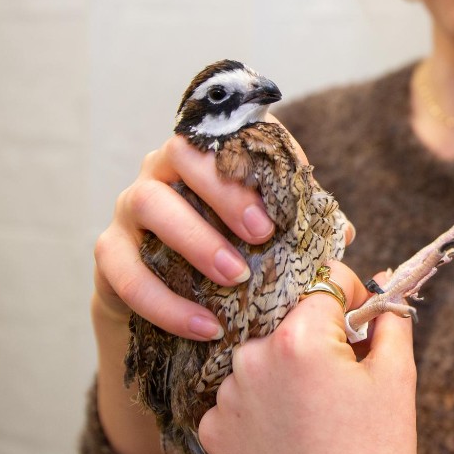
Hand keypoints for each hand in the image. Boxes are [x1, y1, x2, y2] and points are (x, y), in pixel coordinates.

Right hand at [92, 131, 284, 339]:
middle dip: (225, 189)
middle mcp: (165, 170)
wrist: (167, 304)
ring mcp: (130, 206)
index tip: (297, 180)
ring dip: (195, 239)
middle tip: (262, 231)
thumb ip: (301, 230)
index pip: (230, 128)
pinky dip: (166, 303)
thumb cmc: (229, 254)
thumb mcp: (266, 240)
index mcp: (210, 156)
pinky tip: (207, 326)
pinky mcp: (109, 252)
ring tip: (235, 276)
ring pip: (149, 202)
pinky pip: (126, 272)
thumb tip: (344, 234)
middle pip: (184, 151)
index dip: (262, 144)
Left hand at [198, 263, 450, 453]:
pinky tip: (291, 435)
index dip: (350, 295)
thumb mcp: (397, 374)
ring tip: (317, 412)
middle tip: (343, 372)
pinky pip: (240, 397)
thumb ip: (388, 317)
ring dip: (284, 368)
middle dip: (315, 334)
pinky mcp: (213, 431)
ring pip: (260, 357)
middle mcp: (251, 359)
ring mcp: (226, 398)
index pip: (322, 283)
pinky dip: (263, 406)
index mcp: (298, 338)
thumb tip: (381, 285)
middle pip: (287, 319)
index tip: (364, 315)